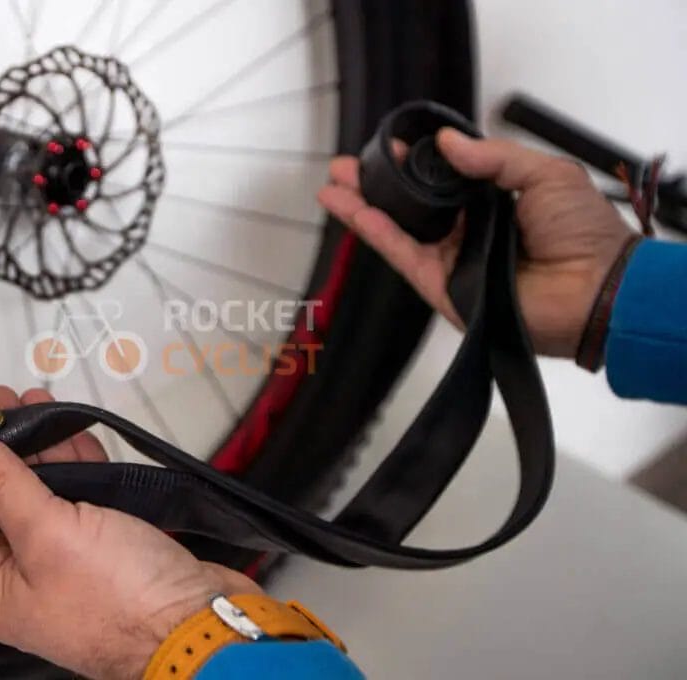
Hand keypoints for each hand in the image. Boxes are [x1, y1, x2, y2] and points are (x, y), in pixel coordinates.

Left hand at [0, 386, 261, 678]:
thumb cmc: (124, 602)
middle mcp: (27, 577)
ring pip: (44, 493)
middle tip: (2, 401)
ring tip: (38, 404)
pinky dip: (78, 464)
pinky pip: (83, 498)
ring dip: (42, 448)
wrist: (201, 627)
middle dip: (2, 447)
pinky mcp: (109, 548)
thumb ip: (0, 484)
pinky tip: (76, 434)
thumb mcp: (48, 533)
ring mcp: (70, 562)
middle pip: (0, 499)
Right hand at [317, 128, 635, 357]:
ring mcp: (454, 260)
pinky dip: (377, 233)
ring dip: (363, 207)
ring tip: (333, 186)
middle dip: (375, 184)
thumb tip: (448, 142)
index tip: (391, 145)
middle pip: (412, 205)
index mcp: (497, 202)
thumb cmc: (585, 234)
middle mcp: (471, 232)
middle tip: (345, 166)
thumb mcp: (546, 174)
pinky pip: (404, 255)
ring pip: (399, 229)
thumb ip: (492, 157)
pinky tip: (353, 211)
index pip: (443, 179)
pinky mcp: (443, 287)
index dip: (415, 161)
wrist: (595, 291)